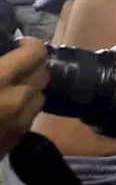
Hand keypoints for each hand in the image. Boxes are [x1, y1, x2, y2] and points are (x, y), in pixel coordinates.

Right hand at [0, 39, 48, 155]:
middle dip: (33, 66)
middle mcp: (16, 100)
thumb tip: (3, 56)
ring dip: (30, 89)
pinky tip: (4, 107)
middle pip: (43, 76)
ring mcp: (19, 123)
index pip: (36, 54)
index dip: (31, 45)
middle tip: (16, 63)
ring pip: (40, 97)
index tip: (20, 43)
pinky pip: (30, 117)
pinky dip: (23, 108)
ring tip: (10, 85)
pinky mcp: (15, 140)